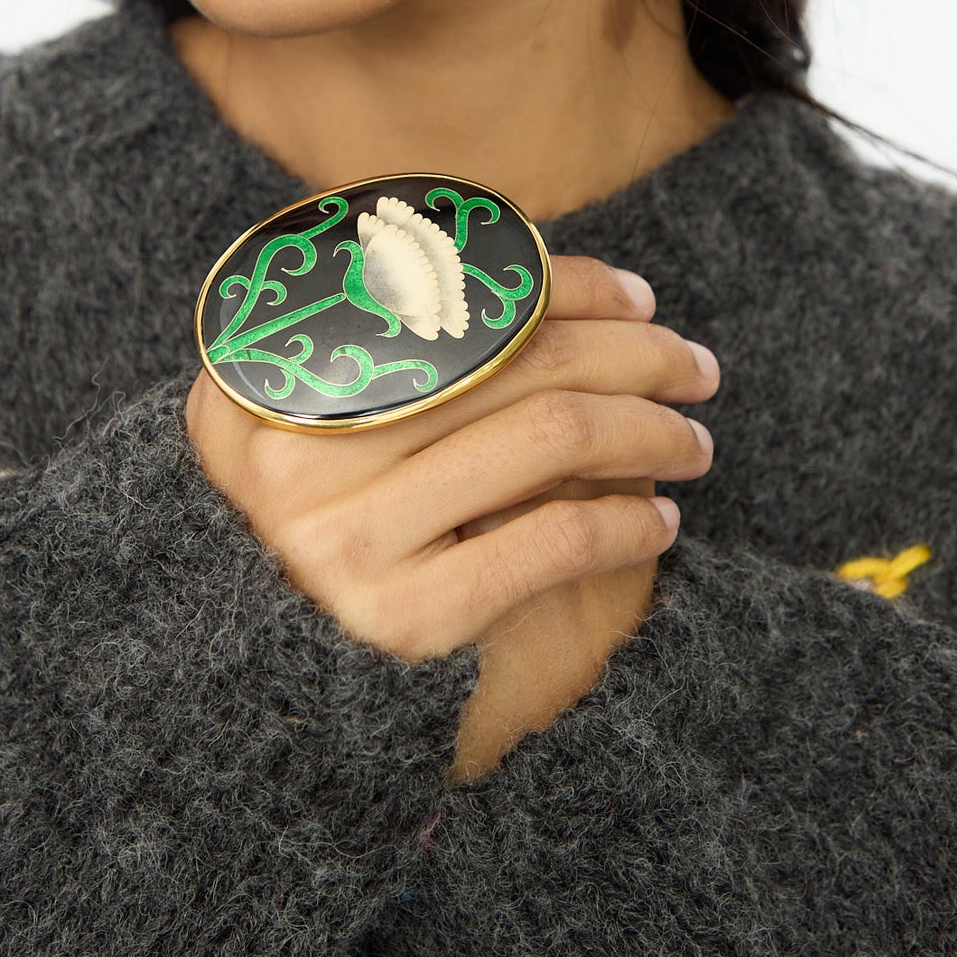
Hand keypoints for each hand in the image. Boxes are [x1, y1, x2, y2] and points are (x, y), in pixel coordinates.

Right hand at [184, 256, 717, 773]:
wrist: (263, 677)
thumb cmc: (322, 514)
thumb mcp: (316, 410)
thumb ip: (394, 338)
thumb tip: (556, 279)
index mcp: (274, 368)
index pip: (454, 296)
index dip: (565, 283)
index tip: (638, 297)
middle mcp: (296, 451)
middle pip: (518, 360)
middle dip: (634, 352)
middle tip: (693, 365)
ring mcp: (346, 539)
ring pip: (553, 436)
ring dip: (649, 430)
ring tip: (691, 439)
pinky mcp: (403, 617)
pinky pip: (555, 538)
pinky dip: (628, 521)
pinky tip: (659, 518)